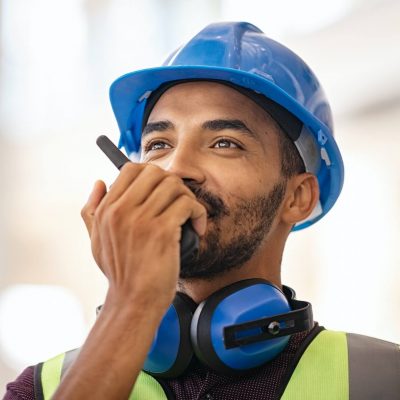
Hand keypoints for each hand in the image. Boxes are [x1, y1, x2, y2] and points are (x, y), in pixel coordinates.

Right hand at [81, 163, 206, 306]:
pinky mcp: (162, 231)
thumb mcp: (96, 240)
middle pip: (155, 172)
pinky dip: (198, 212)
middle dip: (172, 184)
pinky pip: (188, 204)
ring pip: (174, 185)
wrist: (134, 302)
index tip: (161, 191)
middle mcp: (122, 211)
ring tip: (189, 215)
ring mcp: (142, 220)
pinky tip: (197, 226)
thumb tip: (99, 183)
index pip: (131, 169)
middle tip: (178, 202)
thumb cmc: (120, 273)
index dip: (151, 175)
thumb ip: (92, 210)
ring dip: (187, 197)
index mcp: (107, 210)